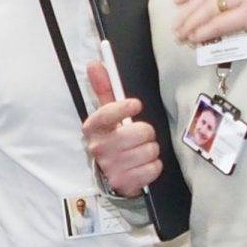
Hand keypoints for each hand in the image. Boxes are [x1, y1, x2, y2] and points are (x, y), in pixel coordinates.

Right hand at [82, 61, 162, 194]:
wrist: (110, 176)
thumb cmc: (113, 140)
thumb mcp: (107, 116)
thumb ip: (104, 89)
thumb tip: (95, 64)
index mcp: (92, 129)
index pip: (107, 114)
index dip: (123, 108)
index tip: (136, 105)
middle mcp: (98, 148)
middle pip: (140, 131)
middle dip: (146, 133)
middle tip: (138, 137)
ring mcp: (111, 167)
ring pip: (150, 149)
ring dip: (150, 150)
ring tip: (140, 152)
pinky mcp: (124, 182)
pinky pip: (154, 167)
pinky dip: (153, 166)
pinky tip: (142, 166)